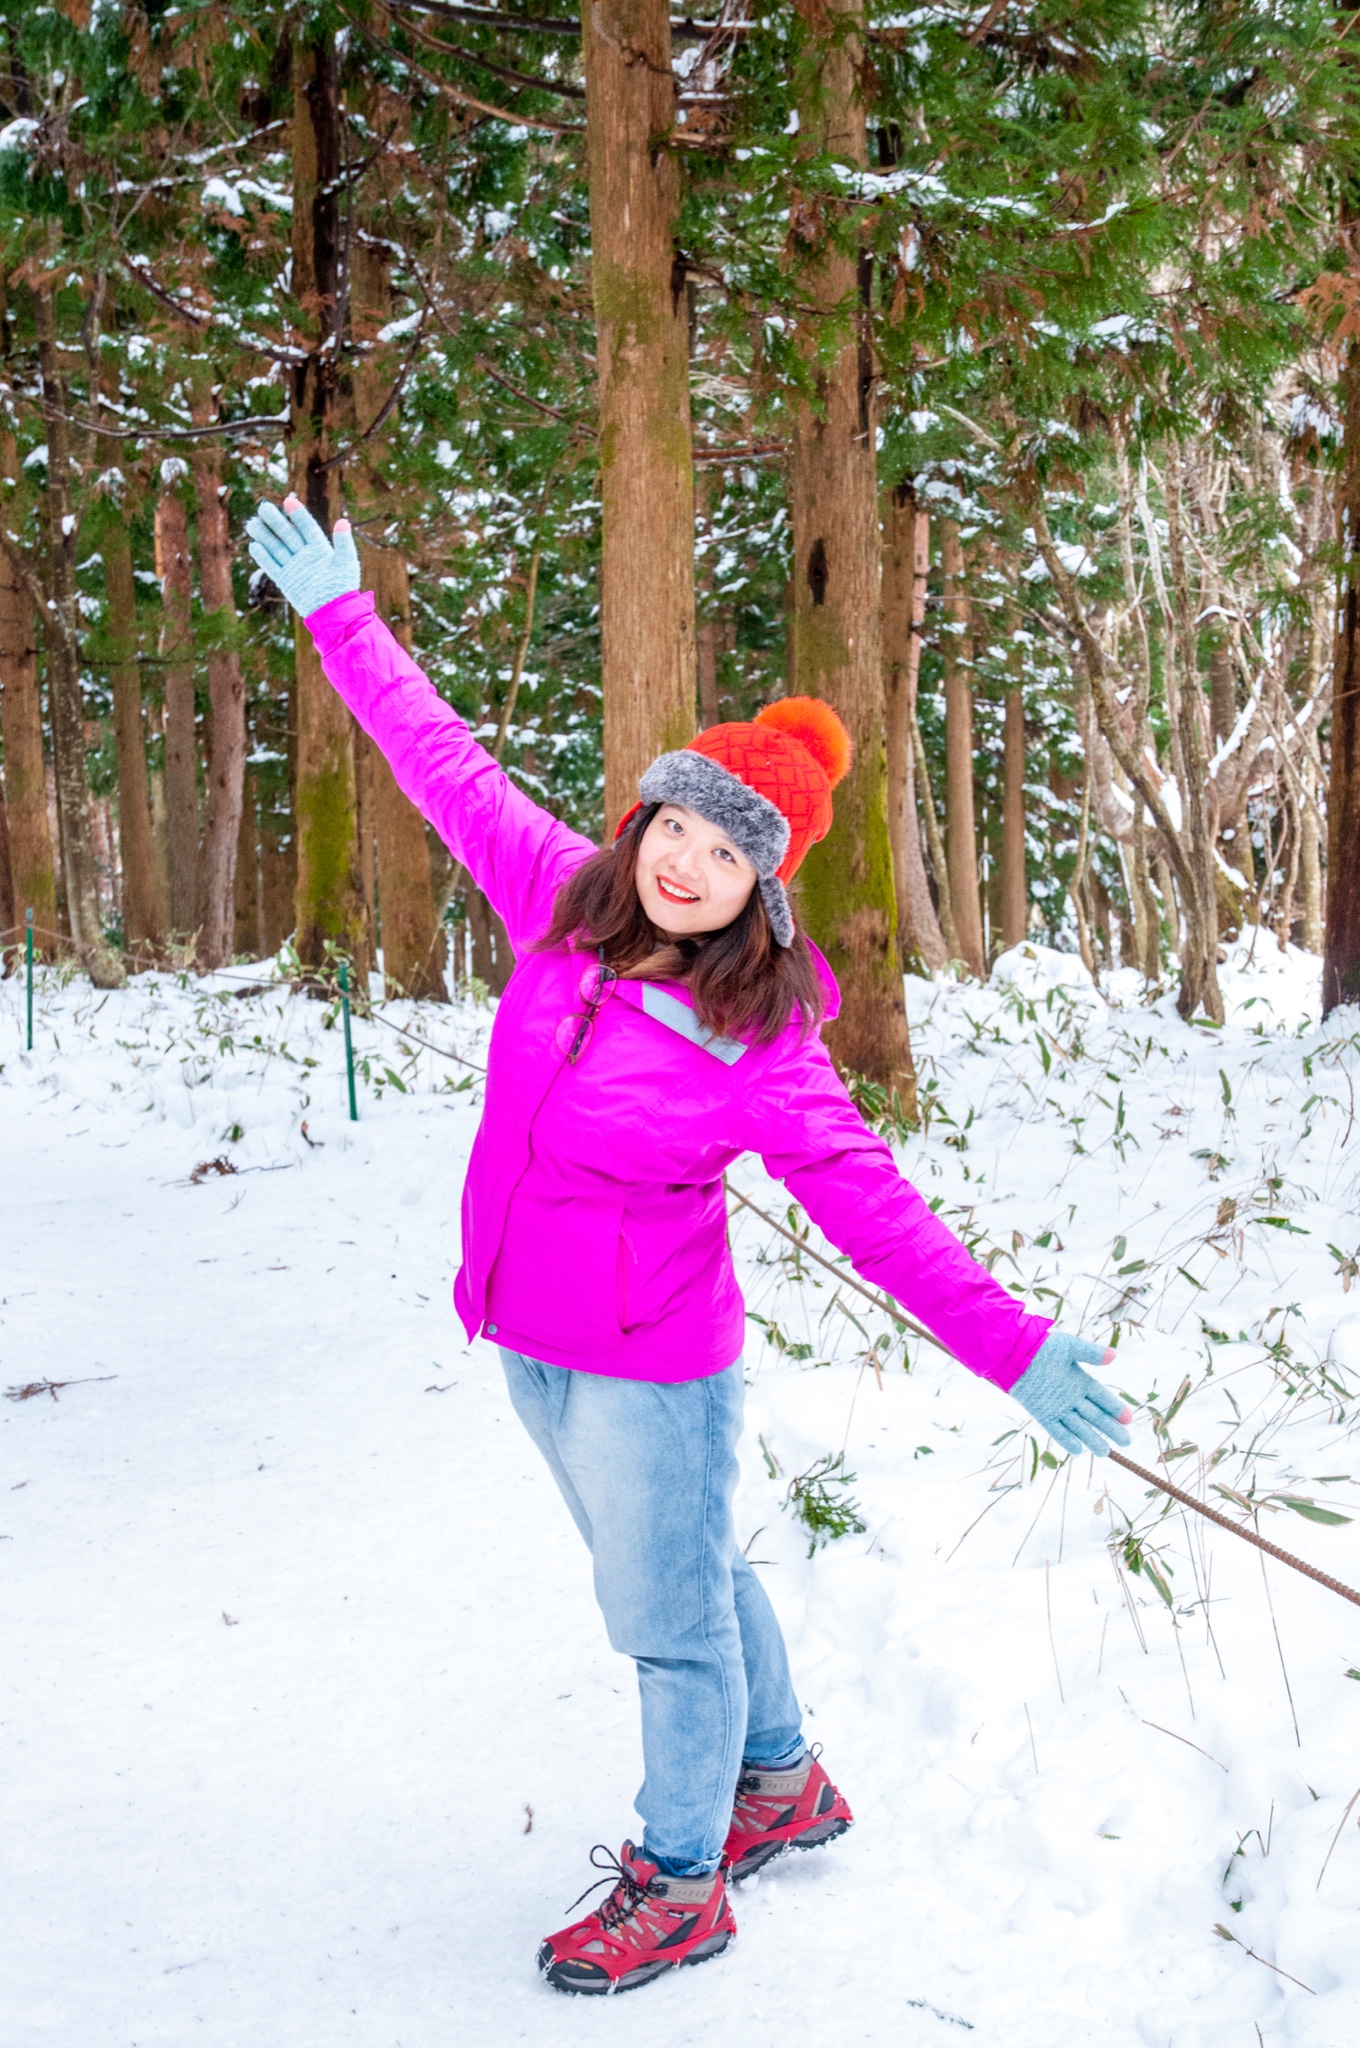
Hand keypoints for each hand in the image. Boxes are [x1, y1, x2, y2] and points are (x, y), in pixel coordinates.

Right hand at [245, 495, 360, 618]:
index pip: (307, 527)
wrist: (334, 613)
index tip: (287, 501)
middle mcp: (306, 556)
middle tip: (262, 507)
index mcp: (320, 549)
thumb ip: (343, 543)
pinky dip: (263, 557)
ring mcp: (295, 567)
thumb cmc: (343, 588)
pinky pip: (272, 566)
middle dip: (275, 521)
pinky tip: (254, 545)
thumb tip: (343, 521)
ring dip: (264, 536)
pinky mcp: (286, 580)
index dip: (298, 514)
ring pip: (277, 548)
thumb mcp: (346, 563)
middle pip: (288, 534)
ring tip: (252, 523)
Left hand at [1011, 1332, 1132, 1457]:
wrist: (1015, 1354)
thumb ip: (1091, 1353)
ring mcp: (1058, 1407)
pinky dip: (1067, 1439)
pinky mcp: (1043, 1414)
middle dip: (1111, 1428)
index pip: (1102, 1399)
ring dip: (1091, 1439)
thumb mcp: (1070, 1347)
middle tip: (1126, 1441)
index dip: (1116, 1409)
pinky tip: (1079, 1450)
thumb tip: (1114, 1357)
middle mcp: (1072, 1397)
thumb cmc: (1043, 1347)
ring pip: (1079, 1426)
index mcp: (1080, 1381)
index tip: (1129, 1421)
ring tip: (1105, 1452)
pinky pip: (1057, 1430)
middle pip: (1095, 1416)